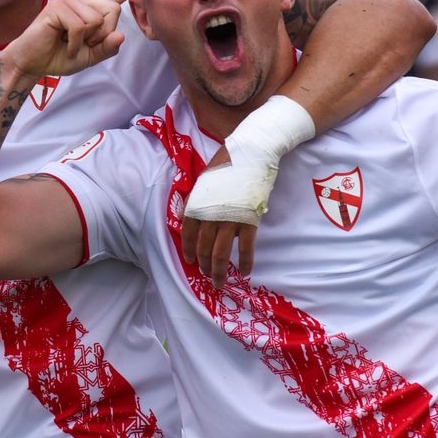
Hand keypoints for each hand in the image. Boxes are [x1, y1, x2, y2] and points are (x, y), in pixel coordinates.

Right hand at [3, 0, 145, 80]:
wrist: (33, 63)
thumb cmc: (59, 56)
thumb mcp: (91, 56)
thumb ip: (108, 48)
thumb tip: (121, 35)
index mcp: (91, 9)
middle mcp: (81, 0)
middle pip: (113, 9)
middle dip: (103, 34)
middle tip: (83, 45)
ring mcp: (68, 1)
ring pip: (97, 20)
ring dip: (86, 41)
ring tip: (70, 44)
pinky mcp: (57, 8)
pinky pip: (80, 27)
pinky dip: (75, 43)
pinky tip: (64, 45)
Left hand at [181, 146, 257, 288]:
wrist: (249, 155)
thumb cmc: (225, 167)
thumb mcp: (202, 183)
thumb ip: (196, 202)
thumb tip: (190, 218)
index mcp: (195, 206)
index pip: (188, 236)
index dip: (189, 252)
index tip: (191, 262)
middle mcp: (209, 216)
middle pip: (203, 250)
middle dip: (205, 267)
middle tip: (209, 277)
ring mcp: (228, 220)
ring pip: (220, 255)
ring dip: (220, 272)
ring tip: (220, 282)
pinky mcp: (248, 222)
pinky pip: (245, 249)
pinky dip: (245, 263)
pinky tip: (246, 272)